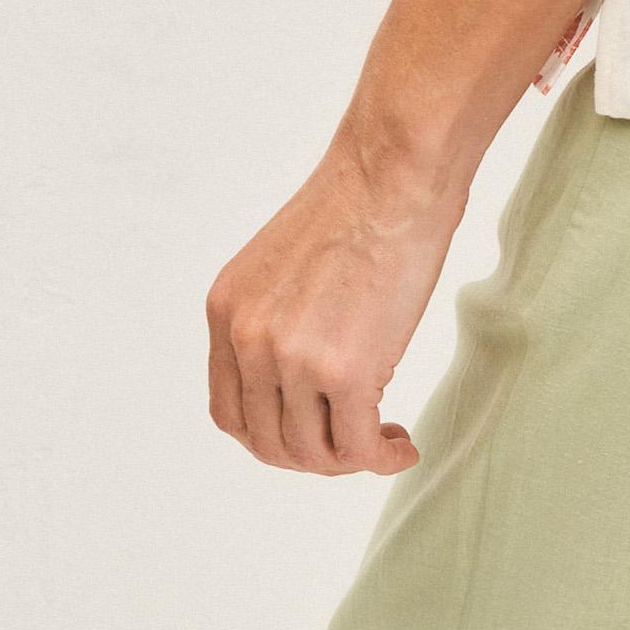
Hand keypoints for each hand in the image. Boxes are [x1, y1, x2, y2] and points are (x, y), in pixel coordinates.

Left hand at [207, 135, 462, 475]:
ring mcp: (291, 358)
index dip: (272, 436)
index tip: (313, 432)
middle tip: (354, 442)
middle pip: (266, 443)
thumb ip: (279, 319)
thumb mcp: (286, 263)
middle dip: (312, 456)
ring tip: (382, 439)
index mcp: (227, 311)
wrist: (398, 168)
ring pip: (310, 453)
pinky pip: (355, 447)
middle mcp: (248, 340)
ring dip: (347, 461)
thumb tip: (306, 379)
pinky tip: (402, 446)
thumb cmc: (364, 197)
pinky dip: (380, 458)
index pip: (230, 411)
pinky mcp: (344, 370)